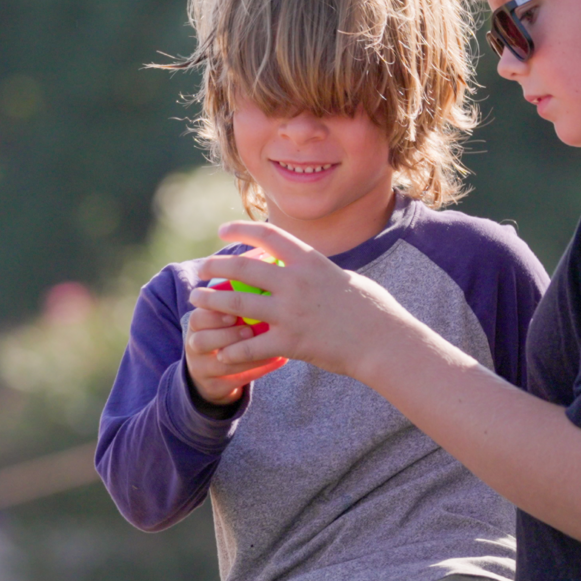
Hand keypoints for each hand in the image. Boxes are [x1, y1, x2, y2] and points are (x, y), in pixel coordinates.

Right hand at [184, 304, 285, 404]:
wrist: (213, 372)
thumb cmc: (227, 332)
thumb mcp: (224, 318)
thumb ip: (237, 303)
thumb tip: (264, 286)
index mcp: (196, 326)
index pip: (197, 318)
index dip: (214, 314)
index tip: (235, 310)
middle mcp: (193, 347)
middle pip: (201, 342)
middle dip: (226, 335)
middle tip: (249, 330)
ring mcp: (202, 369)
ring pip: (219, 364)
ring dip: (245, 354)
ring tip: (268, 344)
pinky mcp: (215, 387)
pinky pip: (237, 380)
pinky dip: (260, 369)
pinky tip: (280, 358)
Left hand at [195, 221, 416, 381]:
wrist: (384, 341)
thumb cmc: (372, 309)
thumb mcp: (343, 278)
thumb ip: (317, 272)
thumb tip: (306, 266)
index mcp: (310, 260)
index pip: (268, 234)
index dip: (241, 229)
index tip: (222, 231)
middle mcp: (295, 281)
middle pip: (243, 266)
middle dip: (216, 266)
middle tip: (203, 269)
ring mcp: (291, 311)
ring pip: (237, 302)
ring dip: (212, 301)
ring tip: (197, 300)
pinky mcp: (291, 341)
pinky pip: (251, 345)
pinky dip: (232, 349)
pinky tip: (220, 351)